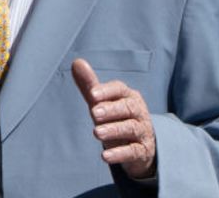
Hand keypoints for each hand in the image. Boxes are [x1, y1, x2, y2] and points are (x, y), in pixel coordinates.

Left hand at [72, 58, 156, 179]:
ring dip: (114, 130)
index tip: (92, 94)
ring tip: (96, 133)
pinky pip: (133, 151)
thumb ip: (90, 85)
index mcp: (128, 96)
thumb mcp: (102, 103)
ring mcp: (142, 131)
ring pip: (131, 128)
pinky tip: (105, 156)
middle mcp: (138, 112)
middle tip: (94, 113)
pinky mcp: (142, 151)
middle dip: (111, 109)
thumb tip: (76, 62)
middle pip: (127, 108)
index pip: (119, 89)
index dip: (106, 91)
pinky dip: (119, 154)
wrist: (140, 145)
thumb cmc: (116, 118)